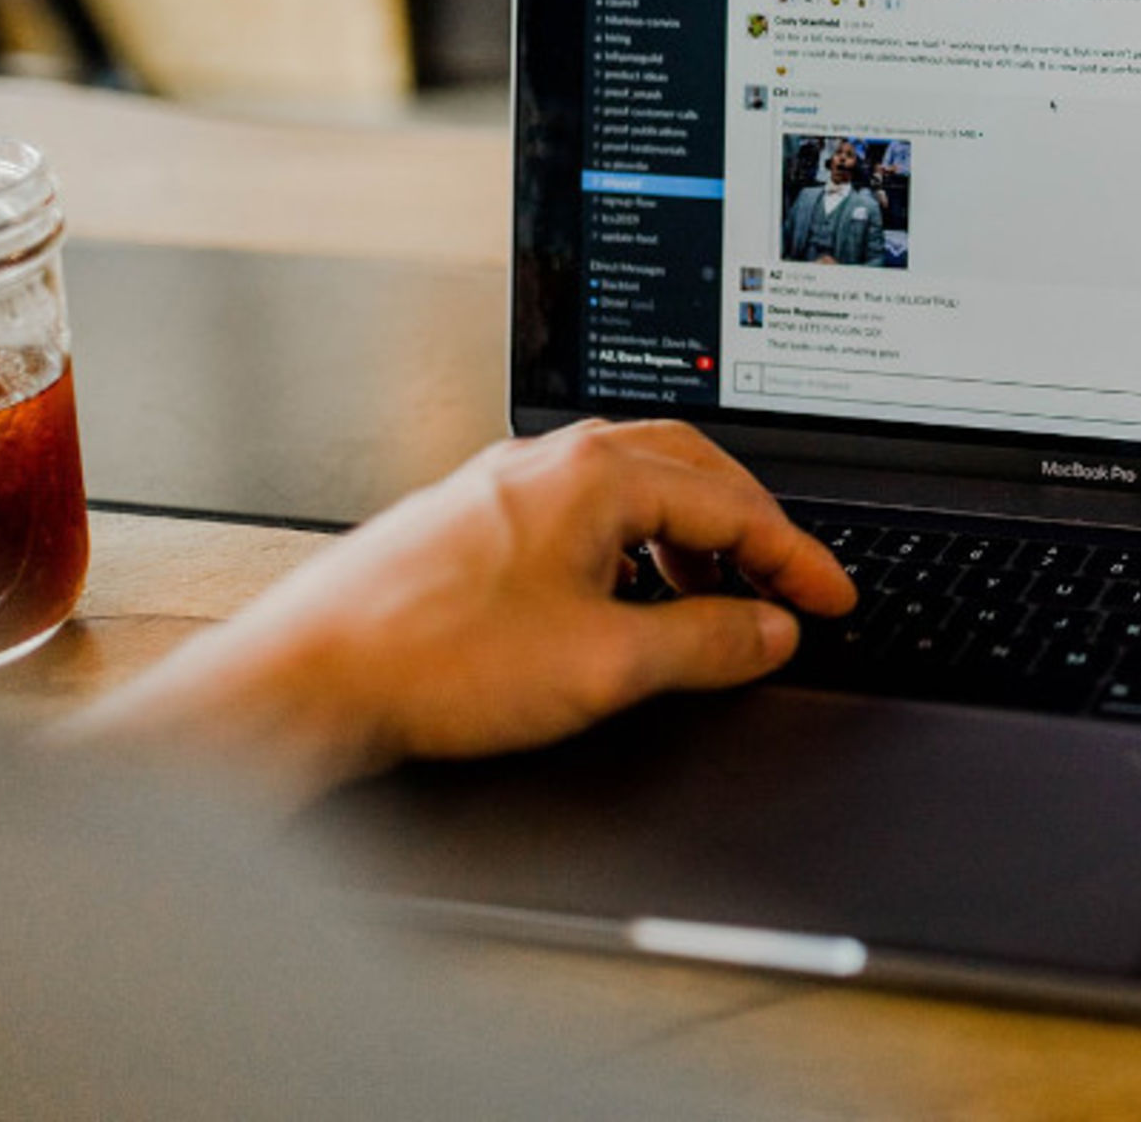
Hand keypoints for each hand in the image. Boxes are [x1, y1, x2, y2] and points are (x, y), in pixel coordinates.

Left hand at [60, 421, 854, 808]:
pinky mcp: (475, 519)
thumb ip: (707, 643)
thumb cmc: (433, 661)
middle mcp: (553, 461)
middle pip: (692, 473)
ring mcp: (509, 485)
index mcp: (596, 473)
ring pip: (636, 488)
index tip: (832, 599)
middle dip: (752, 531)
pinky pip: (585, 512)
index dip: (796, 559)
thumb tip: (770, 630)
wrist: (307, 678)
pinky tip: (626, 603)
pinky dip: (635, 548)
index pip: (732, 505)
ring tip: (715, 604)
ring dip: (692, 540)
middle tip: (789, 585)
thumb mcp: (605, 666)